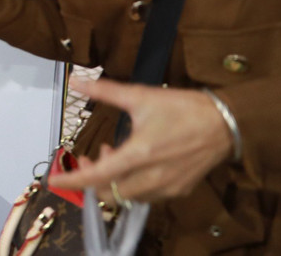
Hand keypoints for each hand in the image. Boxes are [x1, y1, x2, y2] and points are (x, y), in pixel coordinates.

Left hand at [48, 79, 234, 202]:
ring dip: (114, 182)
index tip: (54, 180)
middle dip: (93, 177)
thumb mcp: (141, 95)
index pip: (97, 176)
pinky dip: (133, 186)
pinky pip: (147, 197)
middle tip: (92, 155)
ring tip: (115, 155)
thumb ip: (105, 91)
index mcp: (139, 154)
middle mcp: (151, 177)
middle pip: (109, 192)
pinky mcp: (179, 190)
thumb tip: (75, 82)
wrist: (226, 123)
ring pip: (128, 198)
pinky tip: (136, 165)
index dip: (73, 179)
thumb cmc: (182, 107)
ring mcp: (167, 187)